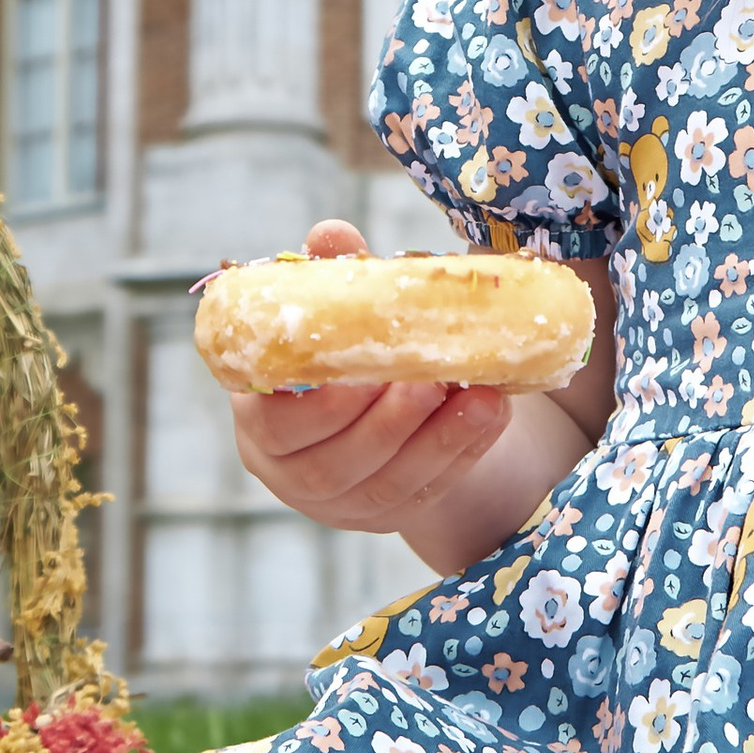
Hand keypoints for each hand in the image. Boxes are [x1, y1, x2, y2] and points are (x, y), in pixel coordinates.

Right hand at [227, 220, 513, 530]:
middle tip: (430, 379)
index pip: (274, 426)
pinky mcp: (386, 516)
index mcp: (260, 417)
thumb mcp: (329, 313)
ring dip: (437, 442)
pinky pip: (425, 494)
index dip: (319, 406)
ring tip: (480, 395)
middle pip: (331, 467)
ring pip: (385, 487)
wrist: (371, 403)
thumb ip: (328, 278)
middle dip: (387, 425)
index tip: (364, 372)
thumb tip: (332, 235)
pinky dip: (462, 454)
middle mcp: (290, 472)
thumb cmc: (338, 348)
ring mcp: (339, 504)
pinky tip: (493, 413)